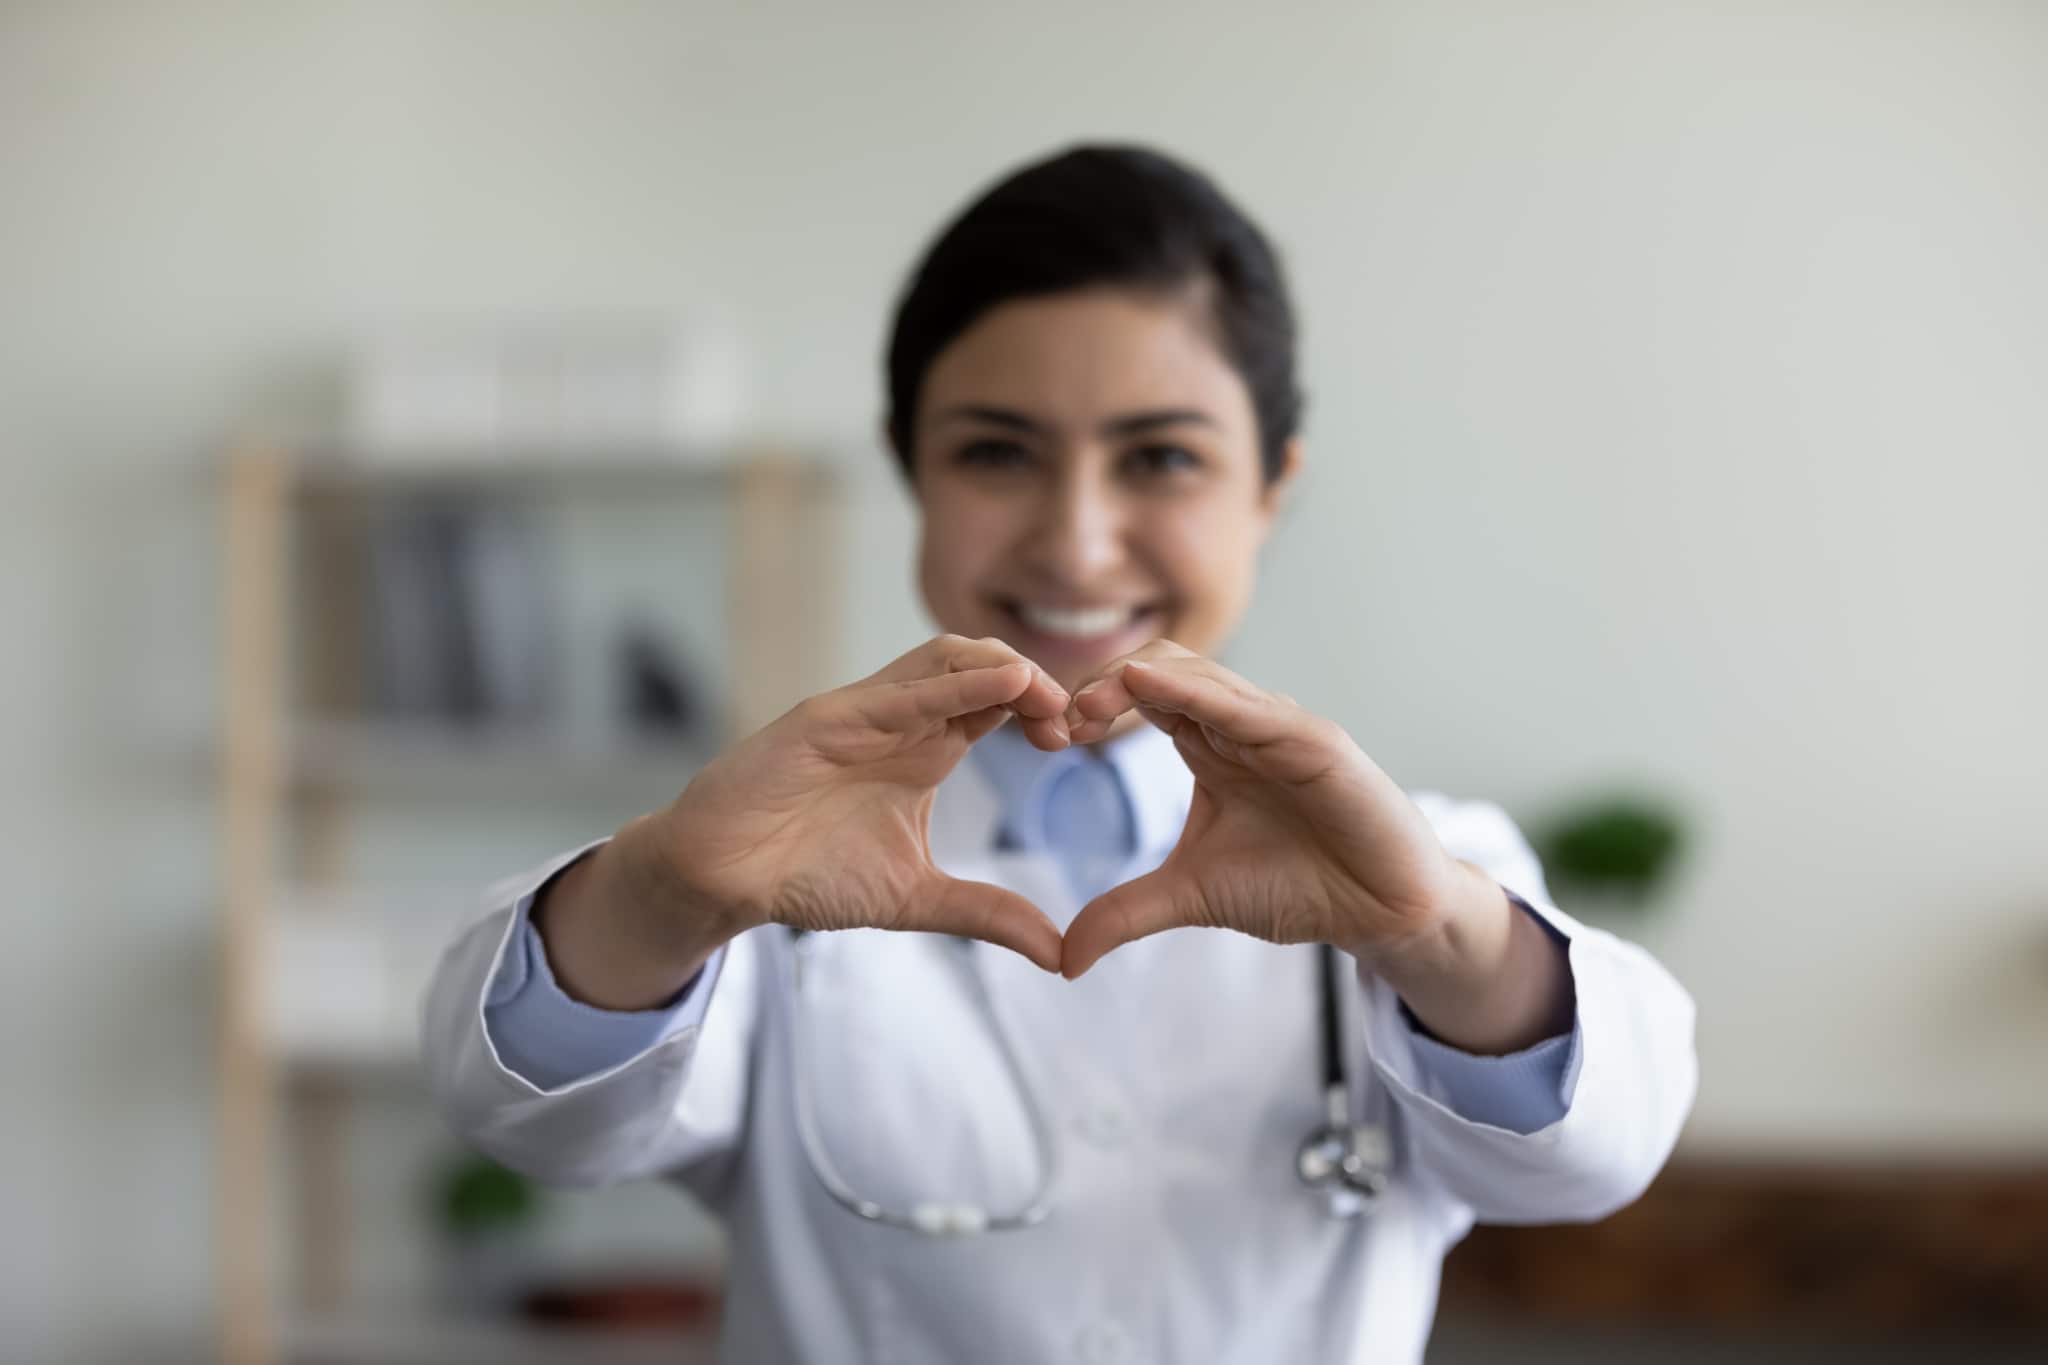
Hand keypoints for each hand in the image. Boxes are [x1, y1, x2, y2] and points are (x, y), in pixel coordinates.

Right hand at [623, 635, 1075, 974]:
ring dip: (1007, 668)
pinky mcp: (828, 719)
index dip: (1047, 710)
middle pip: (984, 666)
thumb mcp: (917, 899)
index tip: (1084, 742)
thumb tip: (1060, 954)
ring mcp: (865, 713)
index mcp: (925, 748)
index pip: (1001, 703)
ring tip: (1050, 697)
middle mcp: (901, 720)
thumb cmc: (807, 875)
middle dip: (1039, 683)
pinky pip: (901, 690)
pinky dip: (957, 683)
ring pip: (946, 657)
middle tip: (1077, 722)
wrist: (723, 879)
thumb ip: (987, 914)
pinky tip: (1006, 685)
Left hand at [1057, 639, 1464, 979]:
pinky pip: (1251, 708)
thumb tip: (1063, 959)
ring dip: (1138, 681)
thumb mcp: (1193, 896)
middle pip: (1162, 668)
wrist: (1380, 913)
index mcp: (1211, 744)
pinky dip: (1199, 692)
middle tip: (1057, 722)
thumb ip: (1128, 913)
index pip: (1142, 696)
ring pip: (1201, 675)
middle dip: (1104, 685)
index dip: (1093, 704)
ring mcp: (1279, 726)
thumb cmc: (1299, 887)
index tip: (1047, 738)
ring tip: (1088, 703)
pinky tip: (1152, 687)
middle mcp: (1241, 723)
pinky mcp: (1316, 742)